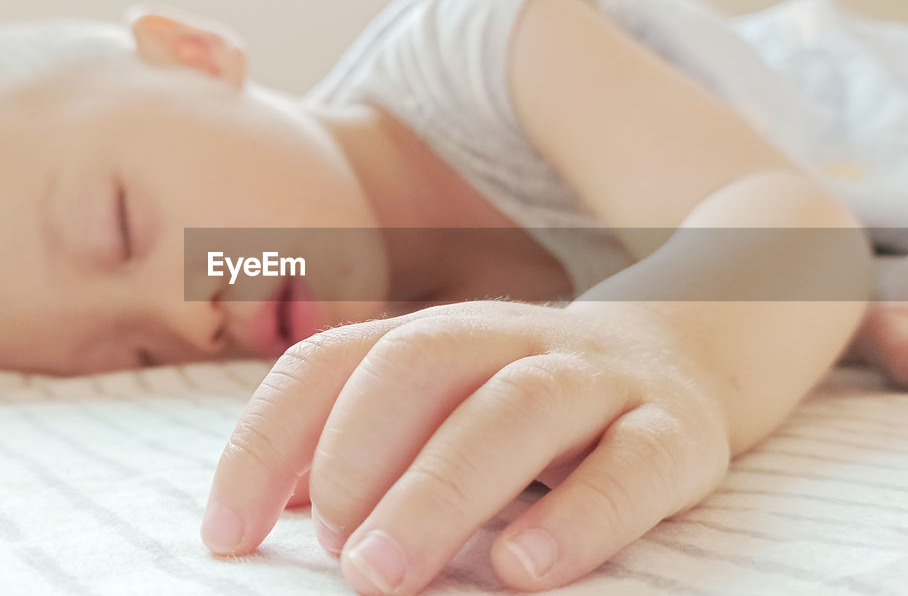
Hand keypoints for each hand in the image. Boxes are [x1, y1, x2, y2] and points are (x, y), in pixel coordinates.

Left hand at [201, 300, 731, 593]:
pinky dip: (578, 516)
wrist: (681, 354)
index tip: (227, 535)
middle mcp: (508, 339)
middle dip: (357, 456)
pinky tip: (524, 570)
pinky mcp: (674, 430)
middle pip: (421, 365)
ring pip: (519, 407)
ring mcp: (595, 377)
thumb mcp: (438, 408)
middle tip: (332, 555)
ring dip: (441, 489)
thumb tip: (263, 515)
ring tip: (385, 572)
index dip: (265, 443)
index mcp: (436, 336)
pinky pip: (632, 463)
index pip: (329, 364)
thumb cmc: (524, 405)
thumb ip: (356, 447)